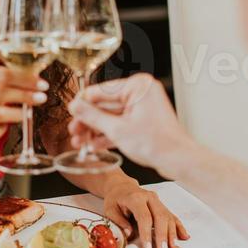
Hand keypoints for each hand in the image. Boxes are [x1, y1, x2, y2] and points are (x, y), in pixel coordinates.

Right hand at [0, 64, 46, 140]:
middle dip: (24, 96)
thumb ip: (6, 79)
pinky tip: (5, 124)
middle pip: (0, 92)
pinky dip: (3, 128)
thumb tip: (36, 84)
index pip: (3, 74)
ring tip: (27, 113)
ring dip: (17, 114)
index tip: (43, 84)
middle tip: (41, 98)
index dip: (26, 80)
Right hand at [69, 74, 193, 178]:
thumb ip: (93, 116)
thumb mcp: (117, 129)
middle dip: (88, 121)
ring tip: (80, 142)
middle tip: (74, 131)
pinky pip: (120, 125)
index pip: (102, 90)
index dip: (84, 103)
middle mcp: (140, 93)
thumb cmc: (157, 143)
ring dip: (95, 130)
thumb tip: (76, 106)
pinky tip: (93, 145)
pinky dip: (107, 135)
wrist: (177, 160)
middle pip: (105, 104)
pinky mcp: (142, 122)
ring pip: (111, 117)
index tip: (70, 111)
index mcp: (138, 86)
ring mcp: (142, 108)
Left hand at [103, 175, 188, 247]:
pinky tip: (184, 236)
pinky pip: (172, 216)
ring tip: (173, 247)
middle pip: (160, 216)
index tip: (148, 247)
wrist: (122, 187)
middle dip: (162, 234)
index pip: (144, 216)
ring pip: (168, 217)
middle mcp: (149, 197)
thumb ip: (119, 222)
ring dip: (172, 233)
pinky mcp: (162, 205)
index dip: (147, 233)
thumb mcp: (109, 210)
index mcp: (135, 197)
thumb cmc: (115, 199)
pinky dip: (179, 227)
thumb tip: (129, 233)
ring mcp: (157, 201)